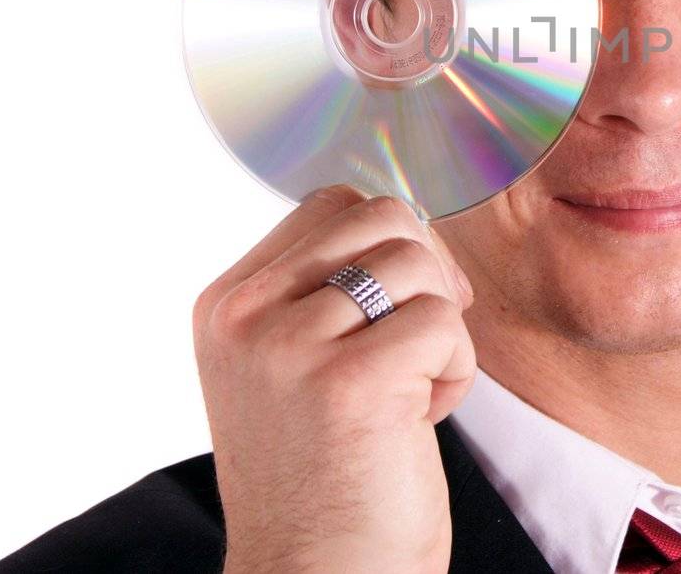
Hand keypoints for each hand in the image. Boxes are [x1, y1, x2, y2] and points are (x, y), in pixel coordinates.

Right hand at [192, 185, 476, 573]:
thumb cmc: (328, 476)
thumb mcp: (297, 364)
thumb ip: (326, 287)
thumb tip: (411, 221)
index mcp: (225, 304)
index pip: (330, 204)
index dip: (392, 242)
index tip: (401, 309)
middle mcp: (243, 317)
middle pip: (382, 217)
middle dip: (428, 275)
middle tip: (425, 346)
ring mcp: (287, 347)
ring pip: (418, 265)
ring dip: (441, 330)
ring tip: (411, 392)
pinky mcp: (347, 382)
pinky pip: (442, 323)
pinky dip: (456, 371)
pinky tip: (420, 421)